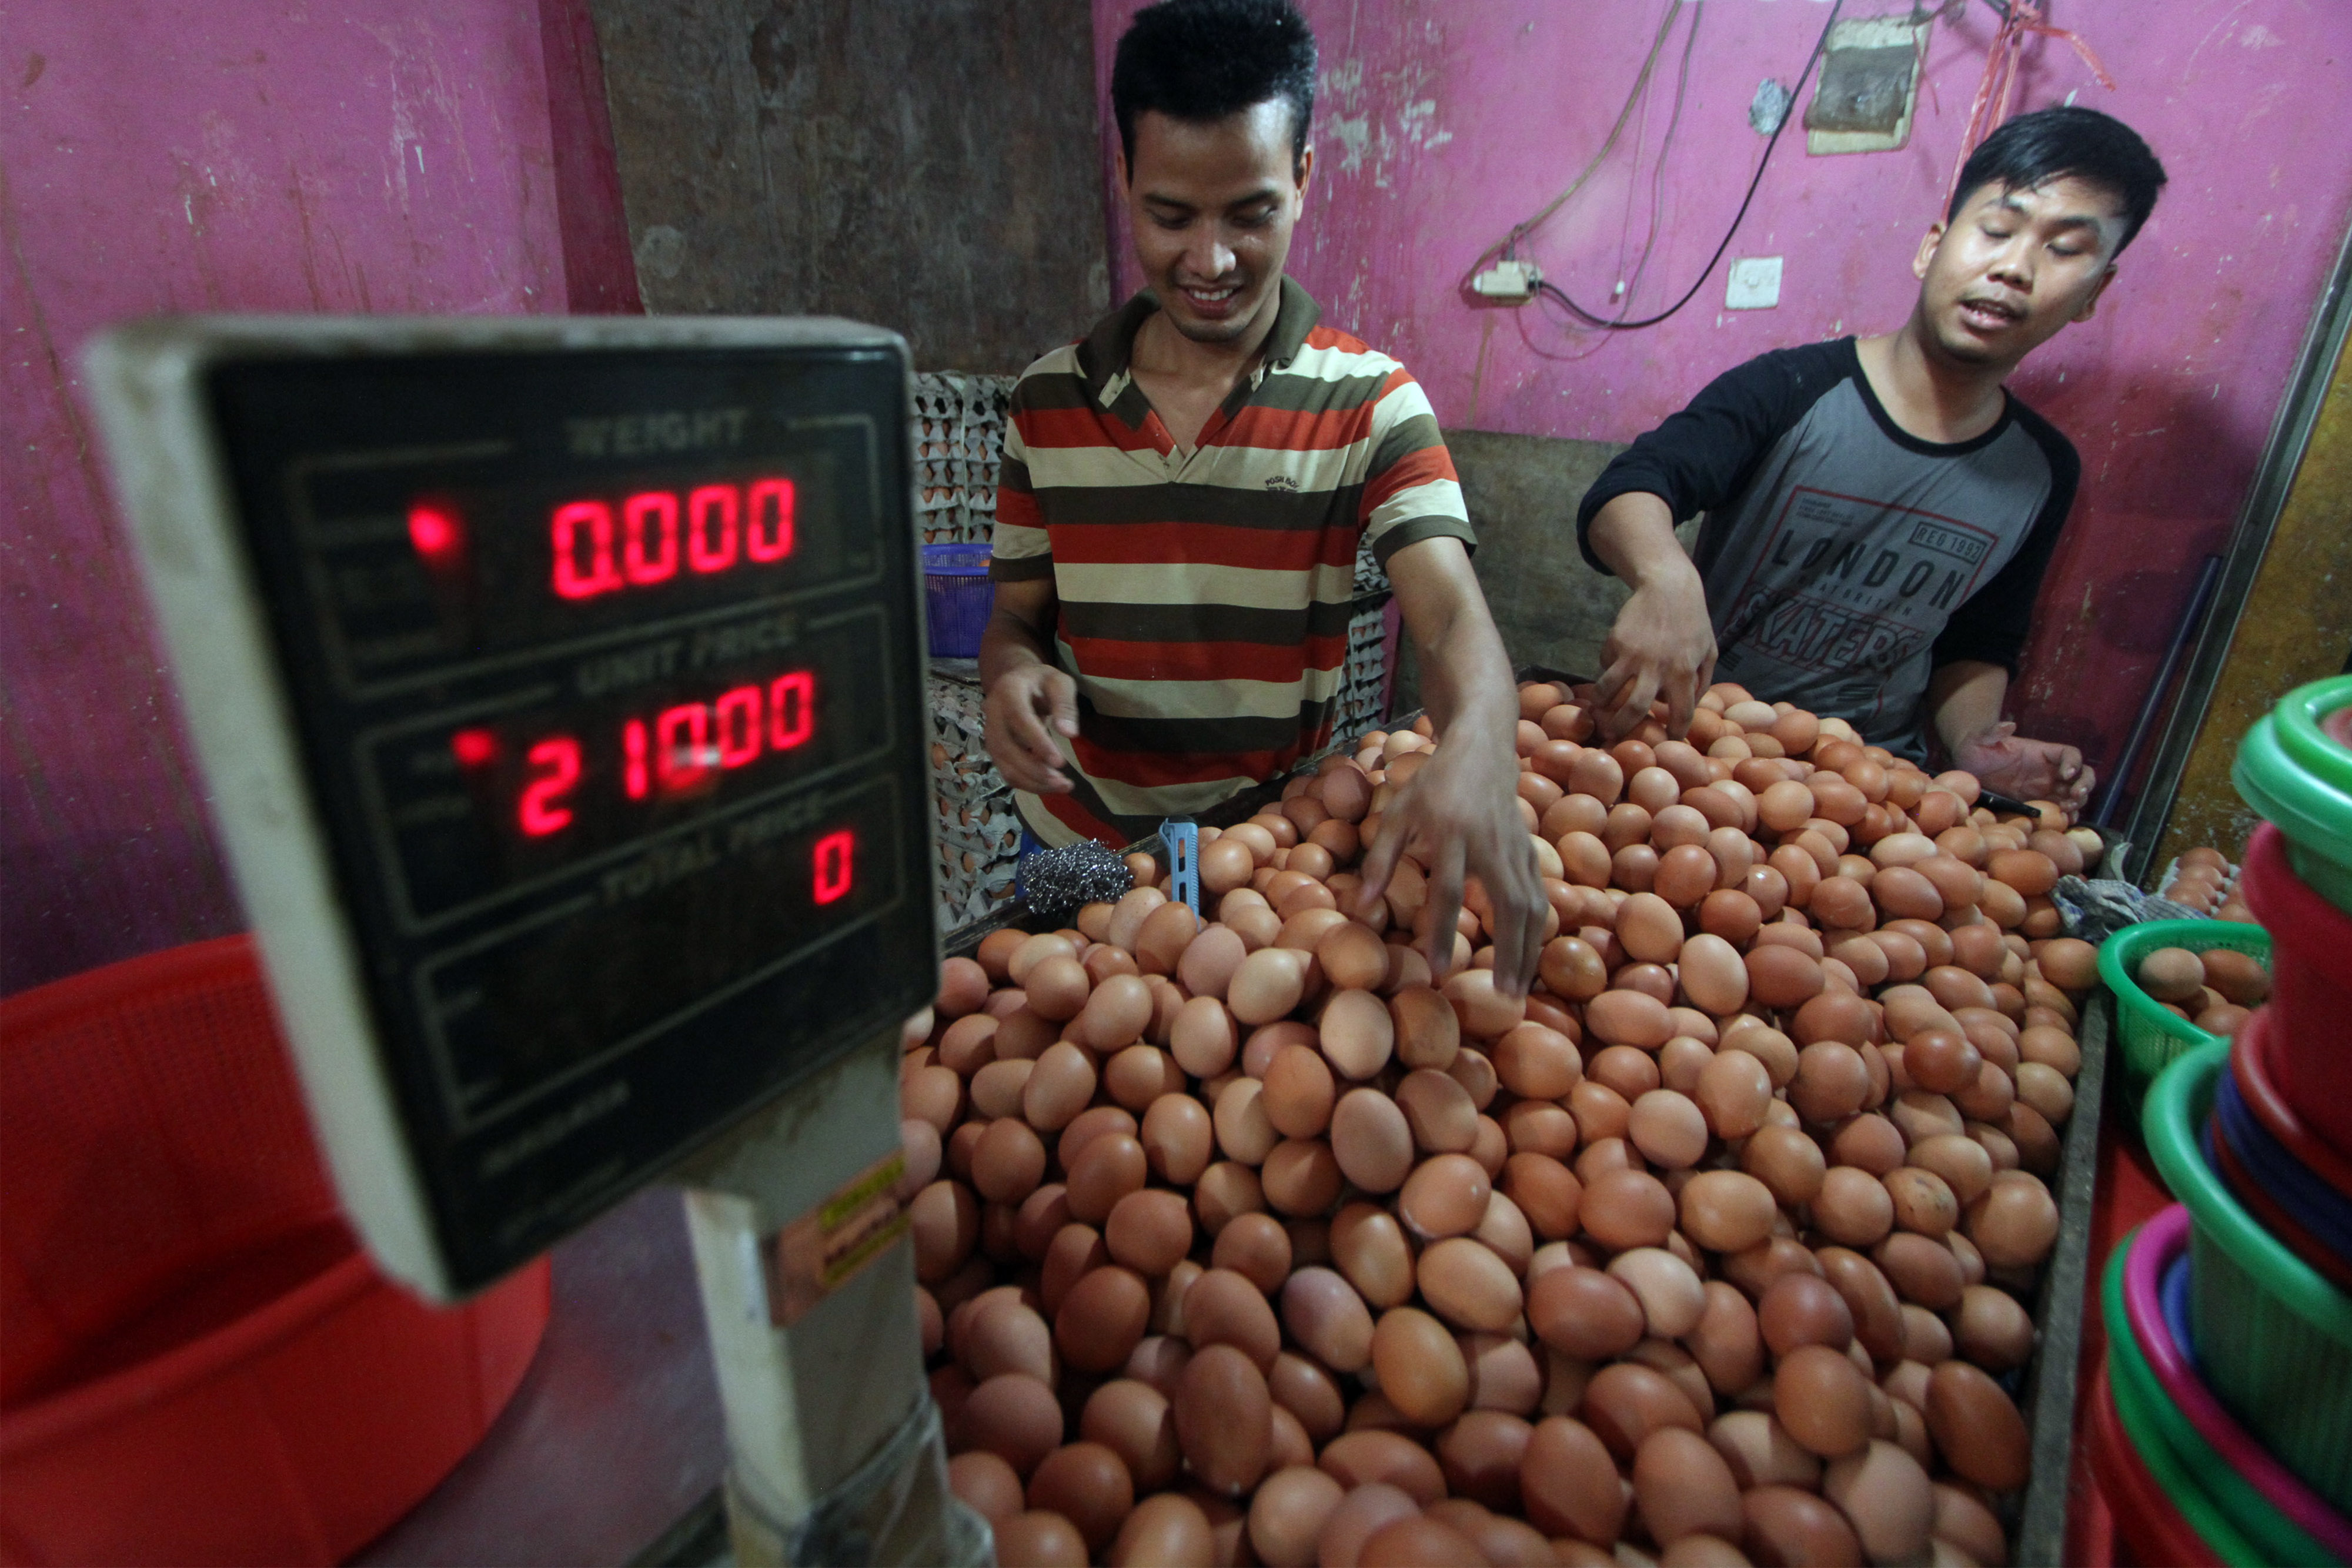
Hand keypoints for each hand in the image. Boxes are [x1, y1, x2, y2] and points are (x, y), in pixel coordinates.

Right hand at [984, 662, 1078, 793]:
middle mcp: (992, 714)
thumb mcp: (1059, 683)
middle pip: (1006, 748)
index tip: (1060, 762)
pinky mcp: (996, 749)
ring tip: (1062, 786)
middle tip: (1064, 782)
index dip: (1038, 742)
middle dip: (1034, 770)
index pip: (1019, 719)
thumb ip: (1065, 704)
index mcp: (1008, 692)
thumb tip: (1069, 734)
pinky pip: (1007, 771)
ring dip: (1032, 781)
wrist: (1017, 680)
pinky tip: (1050, 785)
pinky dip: (1028, 783)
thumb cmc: (1041, 681)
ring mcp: (991, 734)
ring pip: (1004, 765)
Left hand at [1354, 733, 1544, 996]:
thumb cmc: (1433, 784)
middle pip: (1507, 905)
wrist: (1482, 748)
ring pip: (1532, 906)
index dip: (1442, 931)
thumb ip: (1380, 858)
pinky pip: (1539, 896)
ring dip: (1529, 950)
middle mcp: (1491, 843)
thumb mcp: (1398, 812)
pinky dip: (1537, 931)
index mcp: (1453, 832)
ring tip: (1519, 991)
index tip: (1436, 970)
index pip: (1449, 890)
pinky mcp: (1531, 851)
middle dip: (1508, 953)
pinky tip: (1529, 959)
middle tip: (1504, 999)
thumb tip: (1361, 905)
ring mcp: (1517, 848)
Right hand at [1595, 562, 1715, 740]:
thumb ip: (1702, 682)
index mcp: (1684, 673)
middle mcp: (1657, 668)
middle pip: (1634, 709)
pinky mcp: (1615, 642)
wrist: (1668, 587)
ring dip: (1601, 704)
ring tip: (1599, 710)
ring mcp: (1632, 655)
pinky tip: (1609, 672)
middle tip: (1613, 736)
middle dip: (1622, 728)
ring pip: (1608, 690)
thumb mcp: (1709, 651)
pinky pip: (1605, 665)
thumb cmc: (1693, 622)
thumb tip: (1688, 707)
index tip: (1667, 742)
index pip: (1680, 714)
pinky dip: (1605, 672)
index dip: (1674, 733)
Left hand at [1954, 721, 2094, 815]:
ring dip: (2077, 802)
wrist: (1967, 768)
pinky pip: (2059, 809)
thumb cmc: (1975, 749)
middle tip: (2075, 795)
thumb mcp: (1981, 739)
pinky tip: (2064, 821)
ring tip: (2067, 810)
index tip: (2065, 774)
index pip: (2069, 754)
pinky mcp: (2037, 802)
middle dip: (2084, 784)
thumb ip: (1994, 732)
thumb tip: (2008, 725)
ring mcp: (2045, 787)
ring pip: (2074, 793)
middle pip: (2081, 774)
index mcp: (2041, 752)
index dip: (2073, 763)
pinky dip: (2066, 815)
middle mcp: (2049, 769)